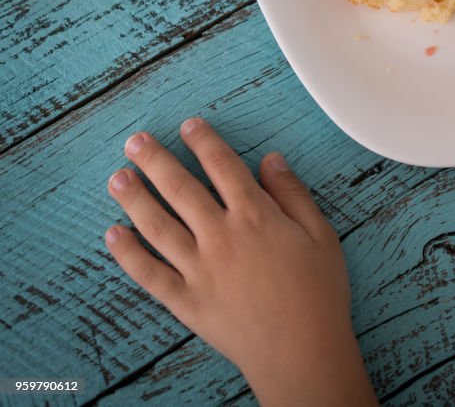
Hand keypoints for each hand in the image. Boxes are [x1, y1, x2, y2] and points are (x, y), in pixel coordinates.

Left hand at [104, 118, 376, 406]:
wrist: (302, 350)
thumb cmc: (318, 292)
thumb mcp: (321, 234)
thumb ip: (293, 194)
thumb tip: (271, 159)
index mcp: (256, 216)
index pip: (223, 167)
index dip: (204, 142)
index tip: (189, 125)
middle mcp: (221, 236)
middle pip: (181, 189)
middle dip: (156, 161)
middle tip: (135, 141)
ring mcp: (199, 269)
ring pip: (157, 225)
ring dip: (134, 198)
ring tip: (118, 178)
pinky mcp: (186, 300)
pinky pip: (149, 273)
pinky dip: (128, 254)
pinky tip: (114, 235)